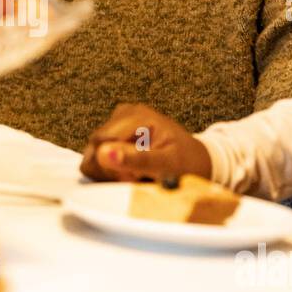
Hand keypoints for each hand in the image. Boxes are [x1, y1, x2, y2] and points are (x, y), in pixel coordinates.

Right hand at [80, 102, 212, 182]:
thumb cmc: (187, 162)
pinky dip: (113, 167)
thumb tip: (103, 154)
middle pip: (94, 146)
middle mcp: (124, 113)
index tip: (130, 178)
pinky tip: (131, 170)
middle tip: (135, 178)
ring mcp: (119, 121)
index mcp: (136, 116)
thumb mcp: (166, 165)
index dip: (109, 166)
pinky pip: (100, 154)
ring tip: (136, 174)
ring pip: (94, 152)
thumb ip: (136, 159)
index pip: (100, 142)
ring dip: (111, 170)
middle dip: (110, 169)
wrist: (198, 160)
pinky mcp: (117, 132)